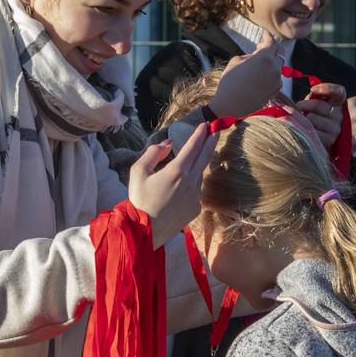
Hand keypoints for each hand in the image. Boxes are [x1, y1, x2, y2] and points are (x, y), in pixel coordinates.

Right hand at [128, 123, 218, 248]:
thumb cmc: (138, 200)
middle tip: (217, 130)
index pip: (193, 147)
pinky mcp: (196, 209)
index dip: (200, 134)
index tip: (206, 125)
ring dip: (197, 166)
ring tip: (191, 162)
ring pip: (199, 175)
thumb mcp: (138, 171)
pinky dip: (191, 185)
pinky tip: (179, 190)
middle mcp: (190, 182)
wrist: (143, 231)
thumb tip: (169, 144)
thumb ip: (154, 152)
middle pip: (205, 157)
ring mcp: (195, 197)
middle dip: (211, 141)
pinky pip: (196, 191)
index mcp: (176, 171)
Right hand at [208, 30, 283, 118]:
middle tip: (260, 49)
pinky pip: (276, 77)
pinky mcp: (276, 90)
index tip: (264, 34)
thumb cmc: (230, 82)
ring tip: (257, 65)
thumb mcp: (235, 61)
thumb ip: (249, 55)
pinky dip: (270, 74)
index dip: (267, 36)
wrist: (230, 105)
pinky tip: (259, 77)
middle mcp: (274, 67)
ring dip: (270, 62)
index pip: (271, 41)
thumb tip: (255, 56)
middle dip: (271, 47)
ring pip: (277, 65)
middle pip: (279, 52)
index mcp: (264, 57)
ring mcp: (277, 79)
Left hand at [293, 82, 346, 151]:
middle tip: (299, 106)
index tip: (313, 89)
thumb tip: (310, 95)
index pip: (339, 91)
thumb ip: (314, 97)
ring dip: (303, 118)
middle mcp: (341, 116)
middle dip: (303, 105)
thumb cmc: (319, 116)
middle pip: (316, 105)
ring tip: (304, 120)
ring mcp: (336, 129)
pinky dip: (304, 129)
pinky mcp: (329, 140)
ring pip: (311, 118)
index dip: (326, 88)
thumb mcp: (320, 103)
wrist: (326, 136)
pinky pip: (309, 130)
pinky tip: (305, 129)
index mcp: (340, 103)